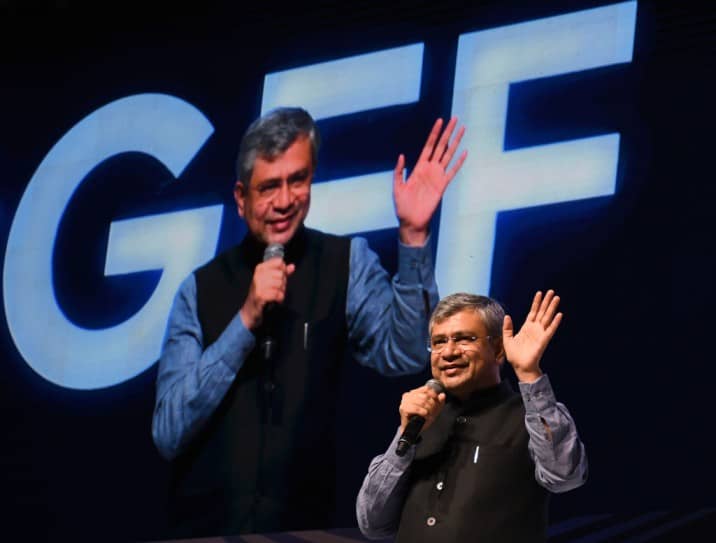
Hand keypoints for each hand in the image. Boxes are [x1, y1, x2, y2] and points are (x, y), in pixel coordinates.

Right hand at [239, 258, 295, 329]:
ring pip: (280, 283)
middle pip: (281, 274)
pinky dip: (279, 298)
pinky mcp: (260, 295)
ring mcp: (258, 285)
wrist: (251, 309)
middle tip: (276, 289)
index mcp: (260, 268)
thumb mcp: (272, 280)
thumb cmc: (263, 293)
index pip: (279, 262)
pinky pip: (277, 294)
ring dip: (281, 291)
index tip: (278, 278)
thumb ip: (282, 272)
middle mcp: (258, 275)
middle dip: (283, 283)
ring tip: (275, 294)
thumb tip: (292, 266)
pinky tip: (275, 299)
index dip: (283, 270)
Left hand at [393, 117, 466, 245]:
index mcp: (419, 167)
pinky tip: (465, 152)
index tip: (440, 121)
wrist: (411, 221)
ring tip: (462, 130)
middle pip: (441, 146)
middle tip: (455, 119)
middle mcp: (430, 169)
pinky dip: (459, 162)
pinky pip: (452, 172)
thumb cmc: (402, 205)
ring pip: (449, 155)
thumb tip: (402, 155)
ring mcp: (437, 177)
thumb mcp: (397, 187)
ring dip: (456, 142)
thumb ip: (399, 171)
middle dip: (448, 132)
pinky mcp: (443, 186)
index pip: (429, 146)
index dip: (434, 133)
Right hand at [398, 385, 445, 433]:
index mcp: (414, 392)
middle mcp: (408, 395)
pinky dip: (421, 412)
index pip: (426, 389)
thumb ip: (439, 401)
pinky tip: (424, 414)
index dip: (434, 394)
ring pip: (421, 402)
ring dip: (427, 409)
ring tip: (429, 415)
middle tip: (433, 411)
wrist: (414, 429)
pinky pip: (415, 408)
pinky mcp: (403, 408)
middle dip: (432, 405)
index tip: (437, 400)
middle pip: (425, 396)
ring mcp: (405, 401)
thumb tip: (443, 395)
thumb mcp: (434, 408)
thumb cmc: (423, 417)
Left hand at [502, 290, 562, 382]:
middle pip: (542, 312)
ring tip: (556, 298)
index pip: (533, 312)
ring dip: (552, 308)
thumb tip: (507, 316)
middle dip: (546, 302)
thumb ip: (507, 328)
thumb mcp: (507, 339)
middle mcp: (535, 329)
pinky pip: (550, 330)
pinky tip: (559, 315)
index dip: (536, 303)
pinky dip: (555, 322)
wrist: (520, 367)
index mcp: (527, 328)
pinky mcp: (543, 340)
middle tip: (552, 291)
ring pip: (547, 318)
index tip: (540, 293)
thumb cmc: (515, 355)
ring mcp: (540, 334)